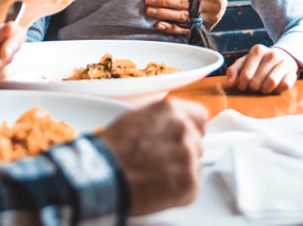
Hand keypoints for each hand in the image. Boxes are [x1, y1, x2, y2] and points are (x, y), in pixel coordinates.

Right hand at [100, 99, 206, 215]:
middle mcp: (183, 130)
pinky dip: (178, 192)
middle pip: (197, 143)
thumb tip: (169, 128)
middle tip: (160, 162)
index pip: (199, 116)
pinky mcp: (188, 182)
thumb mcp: (135, 120)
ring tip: (156, 176)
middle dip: (182, 153)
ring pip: (194, 166)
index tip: (185, 138)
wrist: (102, 175)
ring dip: (180, 172)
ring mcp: (188, 156)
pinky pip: (191, 188)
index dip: (192, 128)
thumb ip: (160, 121)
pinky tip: (158, 188)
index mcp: (170, 111)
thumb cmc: (111, 150)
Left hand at [144, 0, 228, 35]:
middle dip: (163, 1)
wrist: (220, 5)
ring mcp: (207, 18)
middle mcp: (212, 4)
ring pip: (182, 16)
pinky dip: (171, 28)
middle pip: (183, 2)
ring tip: (149, 10)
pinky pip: (185, 29)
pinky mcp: (203, 28)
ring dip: (164, 14)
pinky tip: (159, 25)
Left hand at [226, 45, 298, 93]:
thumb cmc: (259, 62)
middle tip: (254, 87)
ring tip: (263, 88)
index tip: (243, 86)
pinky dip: (278, 90)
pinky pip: (284, 86)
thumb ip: (234, 71)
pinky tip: (274, 87)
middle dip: (253, 88)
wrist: (283, 56)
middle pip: (257, 81)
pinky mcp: (292, 72)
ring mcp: (283, 62)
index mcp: (257, 50)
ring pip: (271, 83)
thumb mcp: (245, 62)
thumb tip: (230, 84)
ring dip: (265, 90)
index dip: (242, 85)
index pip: (246, 75)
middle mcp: (272, 54)